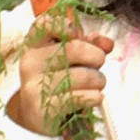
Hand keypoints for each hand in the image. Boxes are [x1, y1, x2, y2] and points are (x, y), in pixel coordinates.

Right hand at [3, 22, 112, 137]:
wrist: (37, 115)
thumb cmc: (57, 79)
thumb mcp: (70, 58)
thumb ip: (89, 44)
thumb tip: (107, 43)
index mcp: (34, 44)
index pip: (46, 23)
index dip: (68, 25)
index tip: (78, 35)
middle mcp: (31, 63)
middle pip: (75, 48)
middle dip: (96, 56)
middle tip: (98, 64)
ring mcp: (35, 86)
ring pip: (84, 75)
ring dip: (99, 80)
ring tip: (96, 84)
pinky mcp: (45, 109)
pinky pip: (82, 97)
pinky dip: (95, 97)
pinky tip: (94, 97)